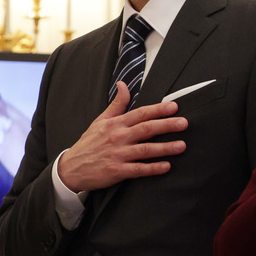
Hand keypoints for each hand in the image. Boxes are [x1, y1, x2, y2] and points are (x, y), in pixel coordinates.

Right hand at [58, 82, 187, 191]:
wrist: (71, 168)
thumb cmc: (89, 143)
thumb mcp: (100, 120)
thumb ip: (117, 104)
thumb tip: (124, 84)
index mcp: (115, 124)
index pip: (140, 113)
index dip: (158, 110)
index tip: (174, 107)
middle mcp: (118, 137)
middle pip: (146, 129)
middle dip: (167, 125)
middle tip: (184, 123)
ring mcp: (118, 155)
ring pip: (146, 150)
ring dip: (165, 148)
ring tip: (182, 145)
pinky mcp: (117, 171)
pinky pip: (139, 170)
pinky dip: (153, 168)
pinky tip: (167, 166)